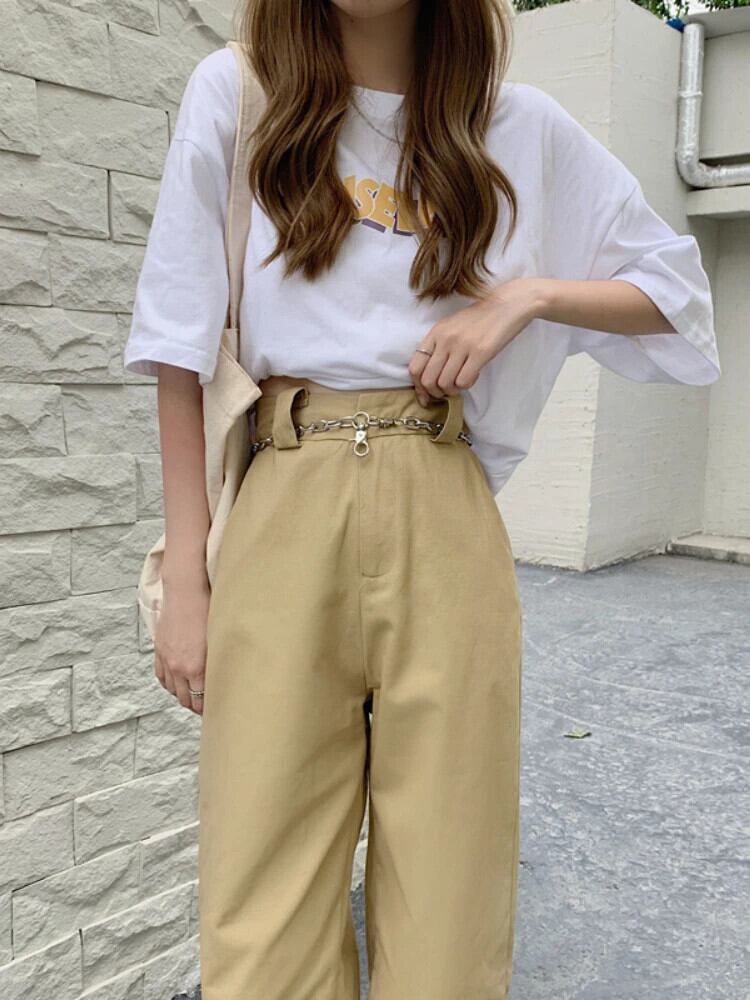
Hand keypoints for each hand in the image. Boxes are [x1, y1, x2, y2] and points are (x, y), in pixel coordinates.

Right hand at [154, 575, 211, 715]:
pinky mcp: (160, 650)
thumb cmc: (208, 612)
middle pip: (186, 699)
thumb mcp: (220, 641)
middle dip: (197, 706)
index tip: (217, 710)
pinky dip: (170, 684)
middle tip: (208, 707)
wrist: (186, 593)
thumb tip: (226, 680)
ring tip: (195, 696)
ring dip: (183, 696)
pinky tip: (178, 684)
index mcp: (197, 667)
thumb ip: (220, 663)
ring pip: (173, 690)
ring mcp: (167, 659)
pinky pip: (161, 677)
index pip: (201, 701)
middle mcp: (179, 667)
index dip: (209, 710)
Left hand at [408, 277, 544, 404]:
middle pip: (428, 380)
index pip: (415, 367)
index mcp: (436, 333)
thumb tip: (429, 376)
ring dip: (452, 390)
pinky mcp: (480, 352)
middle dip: (435, 393)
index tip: (427, 394)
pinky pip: (463, 381)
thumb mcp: (452, 326)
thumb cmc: (480, 318)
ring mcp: (462, 346)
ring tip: (462, 382)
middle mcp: (445, 339)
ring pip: (445, 383)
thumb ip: (439, 346)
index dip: (419, 386)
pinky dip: (467, 385)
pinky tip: (474, 375)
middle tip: (446, 392)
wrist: (507, 304)